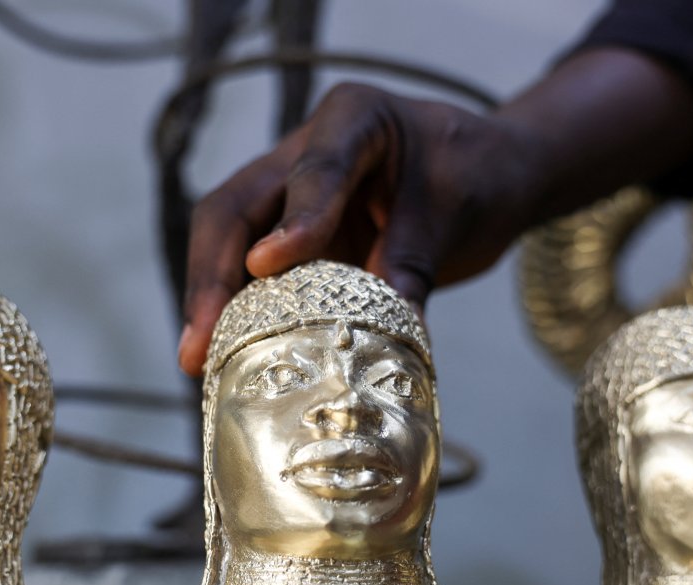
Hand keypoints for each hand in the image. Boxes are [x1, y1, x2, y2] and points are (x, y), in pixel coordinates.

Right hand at [178, 82, 542, 374]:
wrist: (491, 177)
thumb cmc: (477, 174)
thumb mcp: (456, 212)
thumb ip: (413, 262)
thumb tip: (386, 336)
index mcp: (354, 117)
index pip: (315, 167)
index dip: (290, 219)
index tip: (264, 266)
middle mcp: (305, 149)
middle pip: (236, 206)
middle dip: (212, 274)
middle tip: (200, 340)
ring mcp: (290, 194)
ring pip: (229, 240)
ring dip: (213, 300)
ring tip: (201, 360)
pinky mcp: (292, 238)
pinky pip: (253, 273)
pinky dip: (240, 312)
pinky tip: (227, 357)